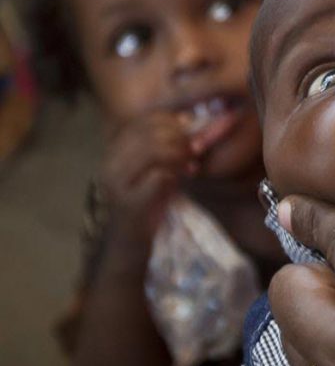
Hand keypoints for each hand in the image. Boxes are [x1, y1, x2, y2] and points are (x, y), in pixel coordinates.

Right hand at [99, 113, 199, 239]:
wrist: (128, 244)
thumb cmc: (146, 205)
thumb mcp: (155, 170)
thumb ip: (166, 148)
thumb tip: (188, 121)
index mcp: (114, 152)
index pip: (142, 122)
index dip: (170, 122)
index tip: (188, 133)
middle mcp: (110, 164)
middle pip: (149, 133)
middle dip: (179, 139)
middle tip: (194, 151)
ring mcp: (116, 184)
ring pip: (153, 151)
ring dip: (179, 155)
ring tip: (190, 165)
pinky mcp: (128, 203)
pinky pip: (158, 177)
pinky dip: (175, 175)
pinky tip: (182, 180)